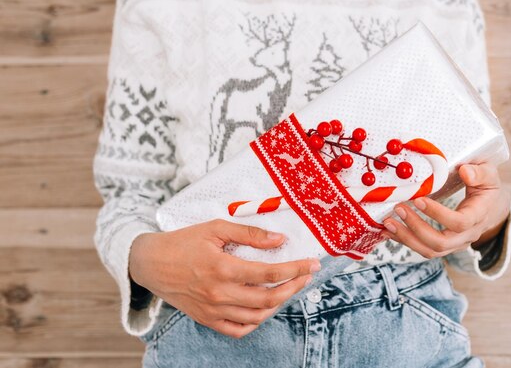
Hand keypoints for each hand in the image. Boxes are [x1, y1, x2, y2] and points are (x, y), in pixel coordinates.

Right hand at [129, 219, 320, 337]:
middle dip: (294, 287)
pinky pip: (237, 330)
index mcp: (223, 267)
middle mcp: (220, 293)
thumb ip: (250, 234)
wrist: (151, 263)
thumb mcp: (216, 228)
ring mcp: (213, 310)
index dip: (295, 269)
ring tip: (288, 290)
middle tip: (306, 276)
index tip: (312, 264)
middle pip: (268, 298)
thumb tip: (280, 240)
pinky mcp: (206, 319)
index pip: (270, 273)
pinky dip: (256, 323)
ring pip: (257, 317)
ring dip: (278, 305)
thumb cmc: (183, 242)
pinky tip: (264, 309)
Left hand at [382, 162, 510, 258]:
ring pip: (430, 250)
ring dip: (406, 238)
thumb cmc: (486, 186)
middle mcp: (467, 235)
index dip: (438, 214)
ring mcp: (455, 243)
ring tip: (388, 222)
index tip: (418, 199)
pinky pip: (424, 249)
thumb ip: (479, 172)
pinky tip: (389, 231)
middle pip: (441, 242)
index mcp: (478, 216)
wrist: (491, 206)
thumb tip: (465, 171)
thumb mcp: (489, 174)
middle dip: (416, 228)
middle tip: (399, 209)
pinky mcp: (444, 246)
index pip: (459, 222)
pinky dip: (405, 241)